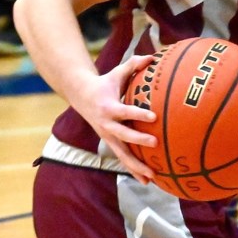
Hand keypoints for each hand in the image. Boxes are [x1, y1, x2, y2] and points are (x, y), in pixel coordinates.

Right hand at [71, 54, 157, 183]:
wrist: (81, 97)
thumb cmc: (105, 83)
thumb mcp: (117, 72)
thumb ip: (134, 64)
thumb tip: (153, 56)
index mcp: (109, 107)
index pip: (125, 111)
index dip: (138, 113)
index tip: (153, 116)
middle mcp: (107, 125)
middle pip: (123, 136)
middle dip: (138, 140)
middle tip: (155, 143)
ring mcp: (108, 136)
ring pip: (122, 154)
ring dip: (136, 166)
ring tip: (153, 176)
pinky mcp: (111, 143)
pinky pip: (123, 159)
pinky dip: (134, 170)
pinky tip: (148, 180)